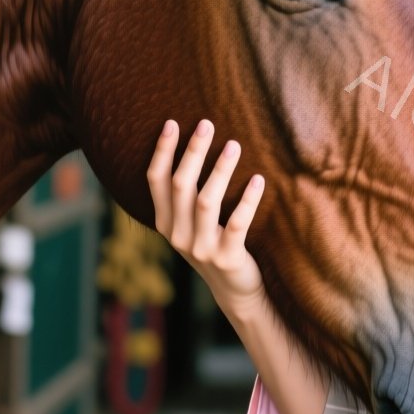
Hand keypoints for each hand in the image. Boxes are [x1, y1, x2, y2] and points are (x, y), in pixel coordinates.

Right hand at [147, 118, 267, 311]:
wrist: (235, 291)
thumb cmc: (214, 245)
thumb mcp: (191, 223)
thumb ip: (185, 196)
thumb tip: (193, 145)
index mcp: (166, 222)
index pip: (156, 181)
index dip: (162, 151)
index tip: (172, 122)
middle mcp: (178, 235)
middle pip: (180, 185)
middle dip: (193, 152)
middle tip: (207, 123)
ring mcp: (201, 248)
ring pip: (206, 202)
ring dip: (219, 171)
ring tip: (234, 145)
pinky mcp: (227, 258)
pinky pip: (237, 224)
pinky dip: (247, 200)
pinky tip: (258, 179)